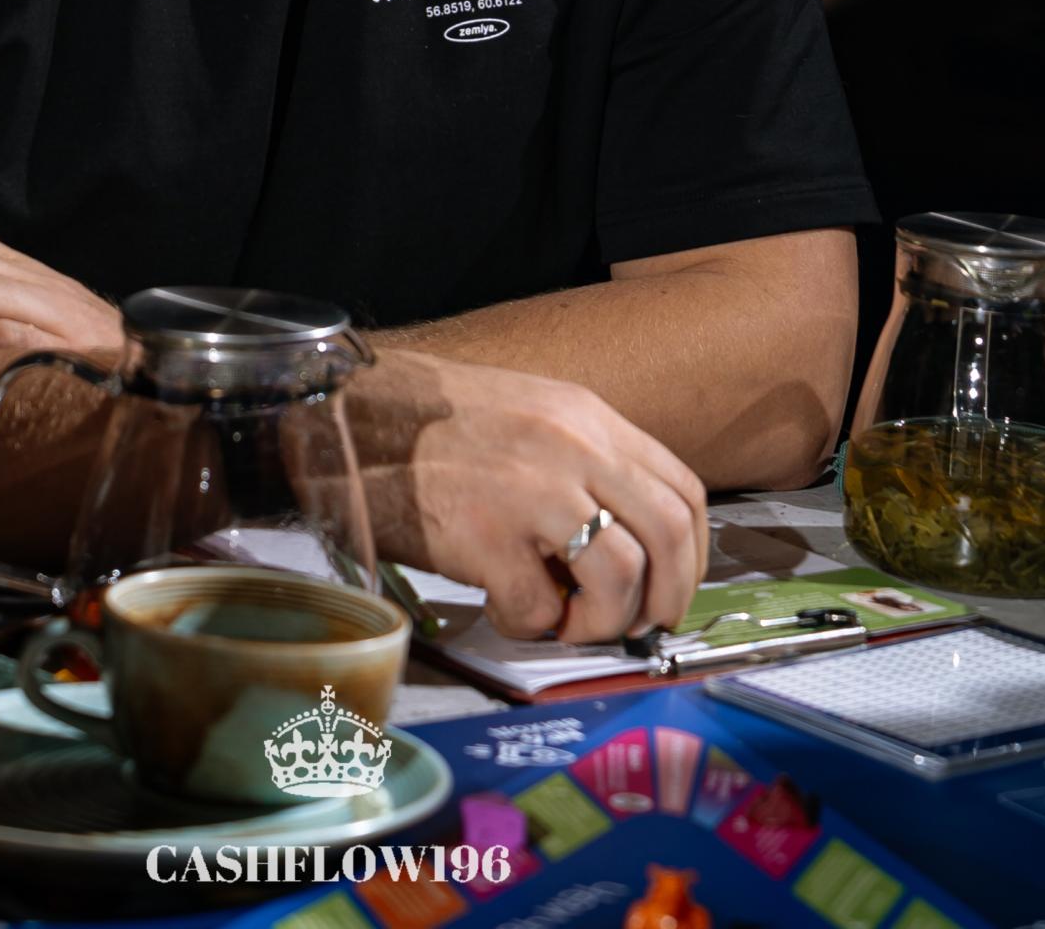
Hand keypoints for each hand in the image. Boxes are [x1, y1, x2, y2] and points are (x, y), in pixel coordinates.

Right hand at [348, 351, 708, 643]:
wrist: (354, 417)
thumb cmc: (435, 428)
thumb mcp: (530, 418)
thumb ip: (583, 466)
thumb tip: (627, 547)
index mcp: (587, 417)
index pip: (683, 491)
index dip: (691, 557)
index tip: (670, 590)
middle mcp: (572, 447)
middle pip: (669, 533)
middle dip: (665, 599)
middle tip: (635, 626)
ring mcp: (532, 491)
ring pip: (621, 576)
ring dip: (601, 620)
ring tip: (563, 621)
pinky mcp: (487, 537)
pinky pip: (540, 608)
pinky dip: (529, 624)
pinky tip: (503, 606)